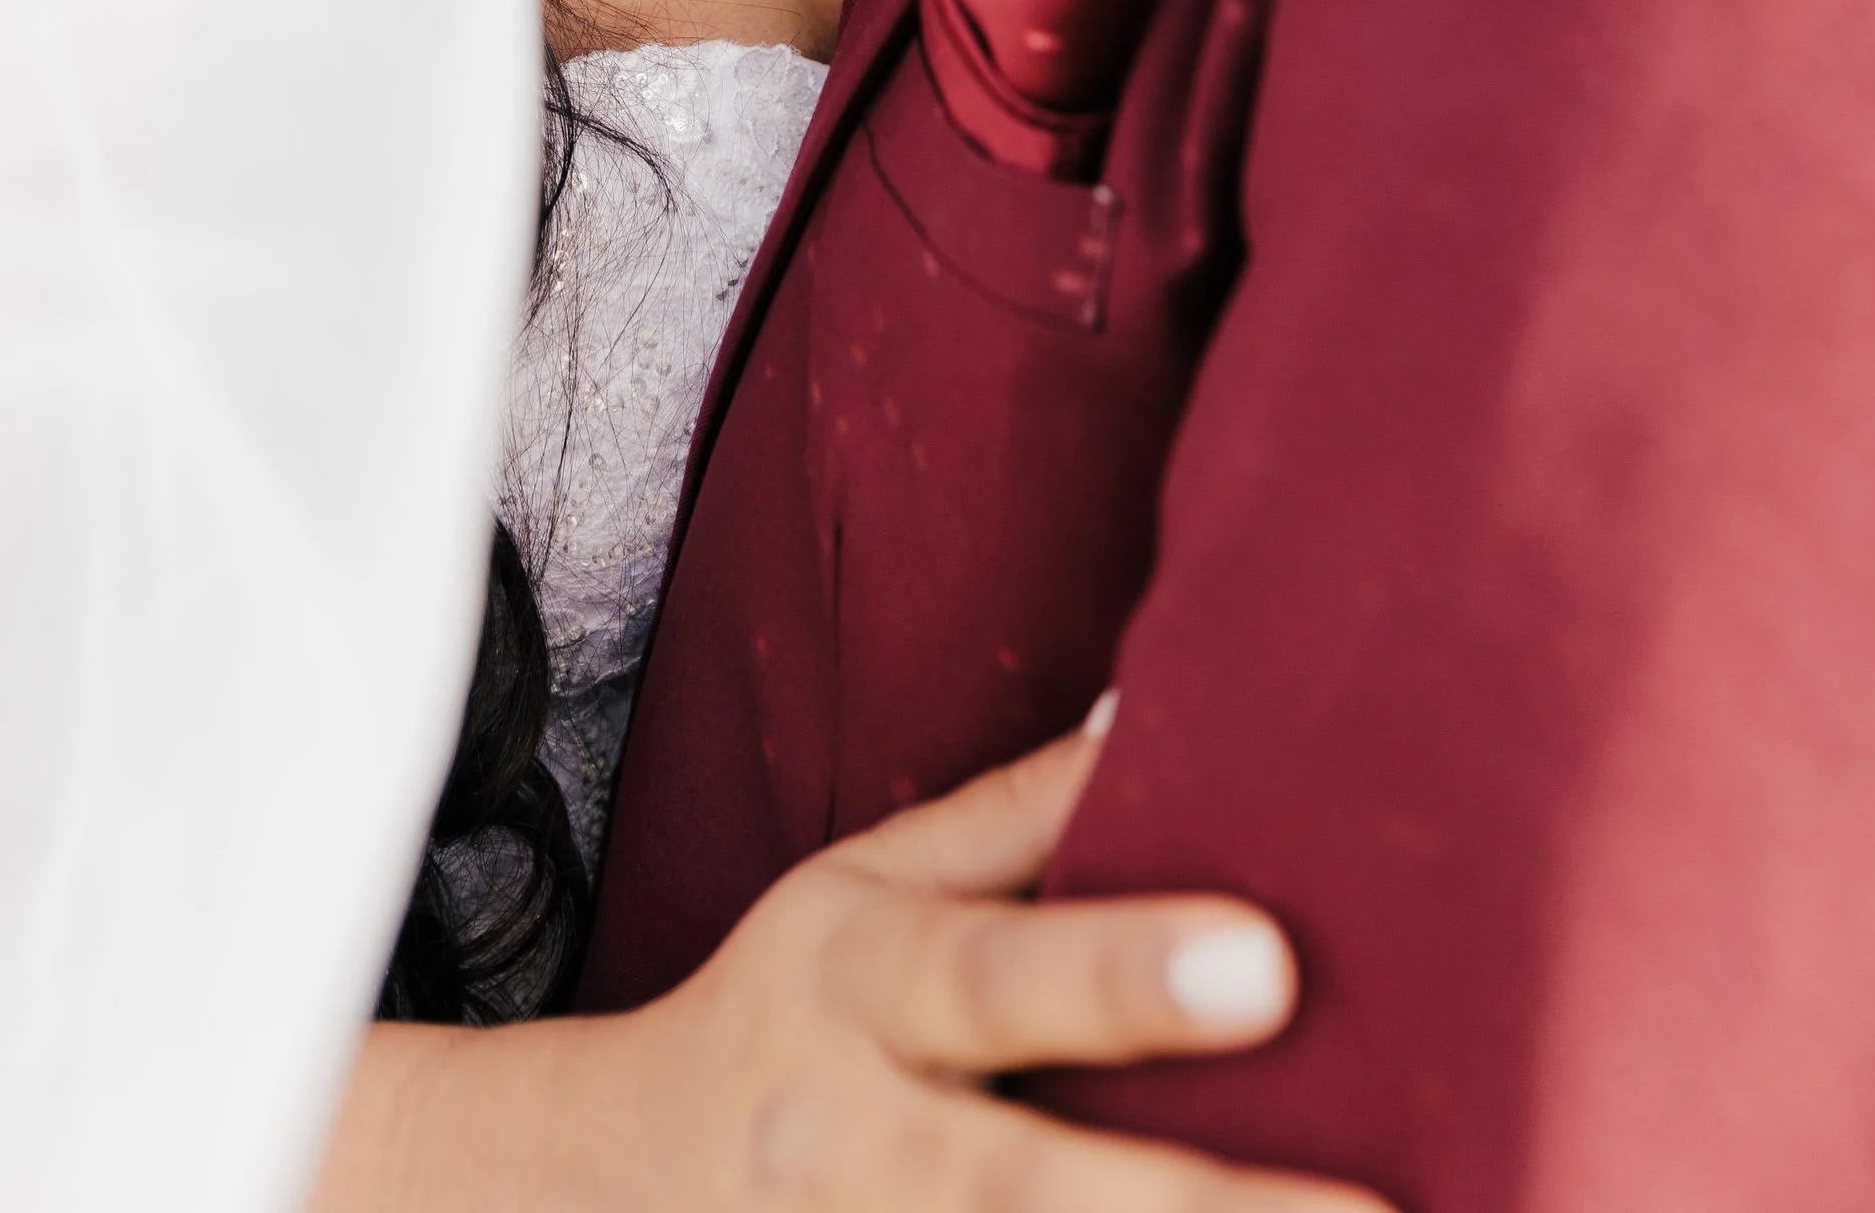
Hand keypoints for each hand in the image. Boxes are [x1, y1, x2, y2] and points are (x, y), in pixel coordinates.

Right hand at [314, 718, 1388, 1211]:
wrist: (607, 1182)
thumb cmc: (797, 1002)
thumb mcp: (865, 884)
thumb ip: (1013, 820)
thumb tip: (1156, 709)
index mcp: (857, 984)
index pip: (997, 973)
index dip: (1121, 973)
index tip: (1267, 963)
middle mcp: (852, 1145)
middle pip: (1022, 1193)